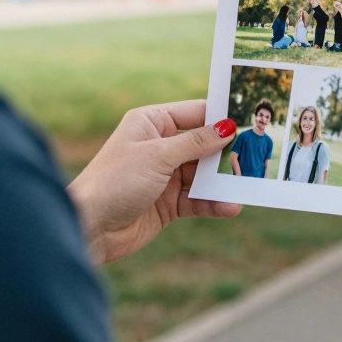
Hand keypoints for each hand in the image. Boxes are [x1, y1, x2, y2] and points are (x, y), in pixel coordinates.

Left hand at [67, 100, 241, 264]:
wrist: (88, 229)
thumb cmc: (114, 182)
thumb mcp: (158, 156)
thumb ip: (196, 143)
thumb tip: (228, 127)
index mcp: (151, 123)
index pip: (195, 113)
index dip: (220, 117)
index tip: (249, 120)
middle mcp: (159, 146)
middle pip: (204, 145)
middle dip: (226, 152)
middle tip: (253, 155)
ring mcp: (165, 175)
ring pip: (203, 174)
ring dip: (222, 181)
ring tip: (246, 184)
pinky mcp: (168, 202)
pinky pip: (198, 198)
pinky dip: (213, 202)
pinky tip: (230, 206)